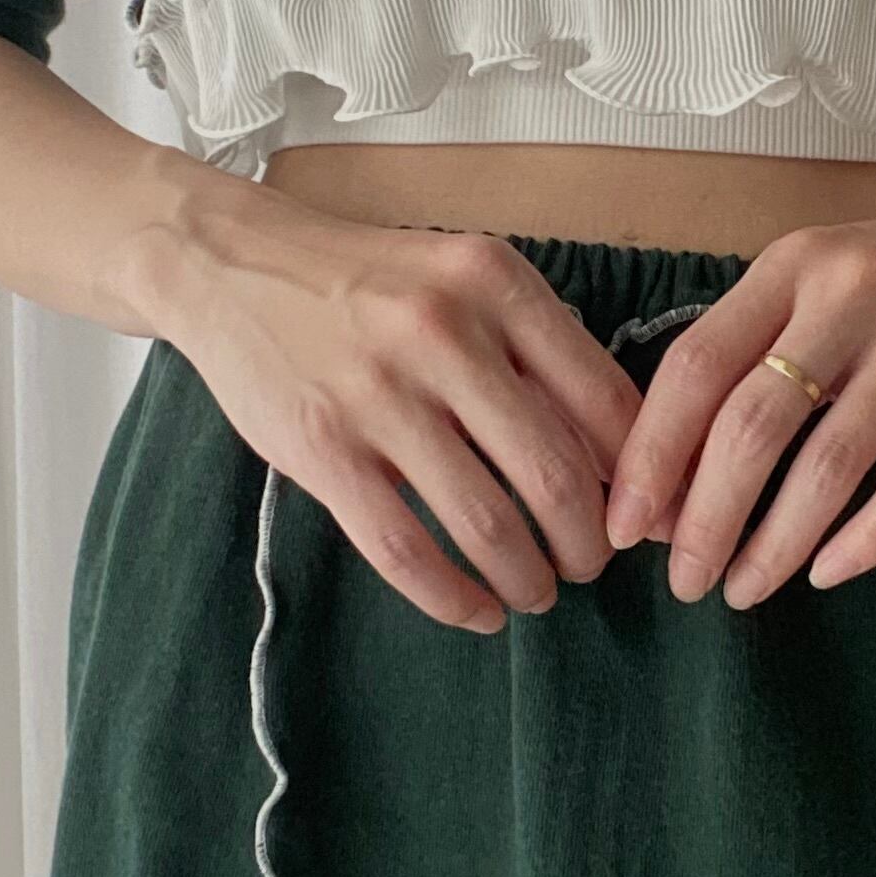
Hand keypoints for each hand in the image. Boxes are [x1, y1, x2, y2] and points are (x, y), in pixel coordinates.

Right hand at [150, 188, 642, 634]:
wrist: (234, 265)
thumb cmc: (369, 282)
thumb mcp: (463, 279)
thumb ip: (533, 350)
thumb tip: (613, 453)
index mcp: (496, 286)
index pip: (604, 399)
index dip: (638, 473)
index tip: (640, 512)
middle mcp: (445, 334)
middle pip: (555, 474)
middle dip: (587, 542)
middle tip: (589, 565)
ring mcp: (380, 395)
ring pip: (486, 523)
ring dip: (527, 578)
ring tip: (536, 594)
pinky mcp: (323, 449)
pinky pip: (404, 549)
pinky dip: (453, 597)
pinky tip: (476, 611)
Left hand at [601, 152, 875, 604]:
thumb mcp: (824, 277)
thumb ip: (758, 351)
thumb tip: (680, 469)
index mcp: (792, 267)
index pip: (695, 365)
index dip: (652, 452)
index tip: (626, 522)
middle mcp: (850, 295)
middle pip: (751, 425)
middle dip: (706, 518)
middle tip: (685, 579)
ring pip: (829, 465)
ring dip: (776, 543)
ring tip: (745, 589)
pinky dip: (865, 539)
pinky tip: (829, 571)